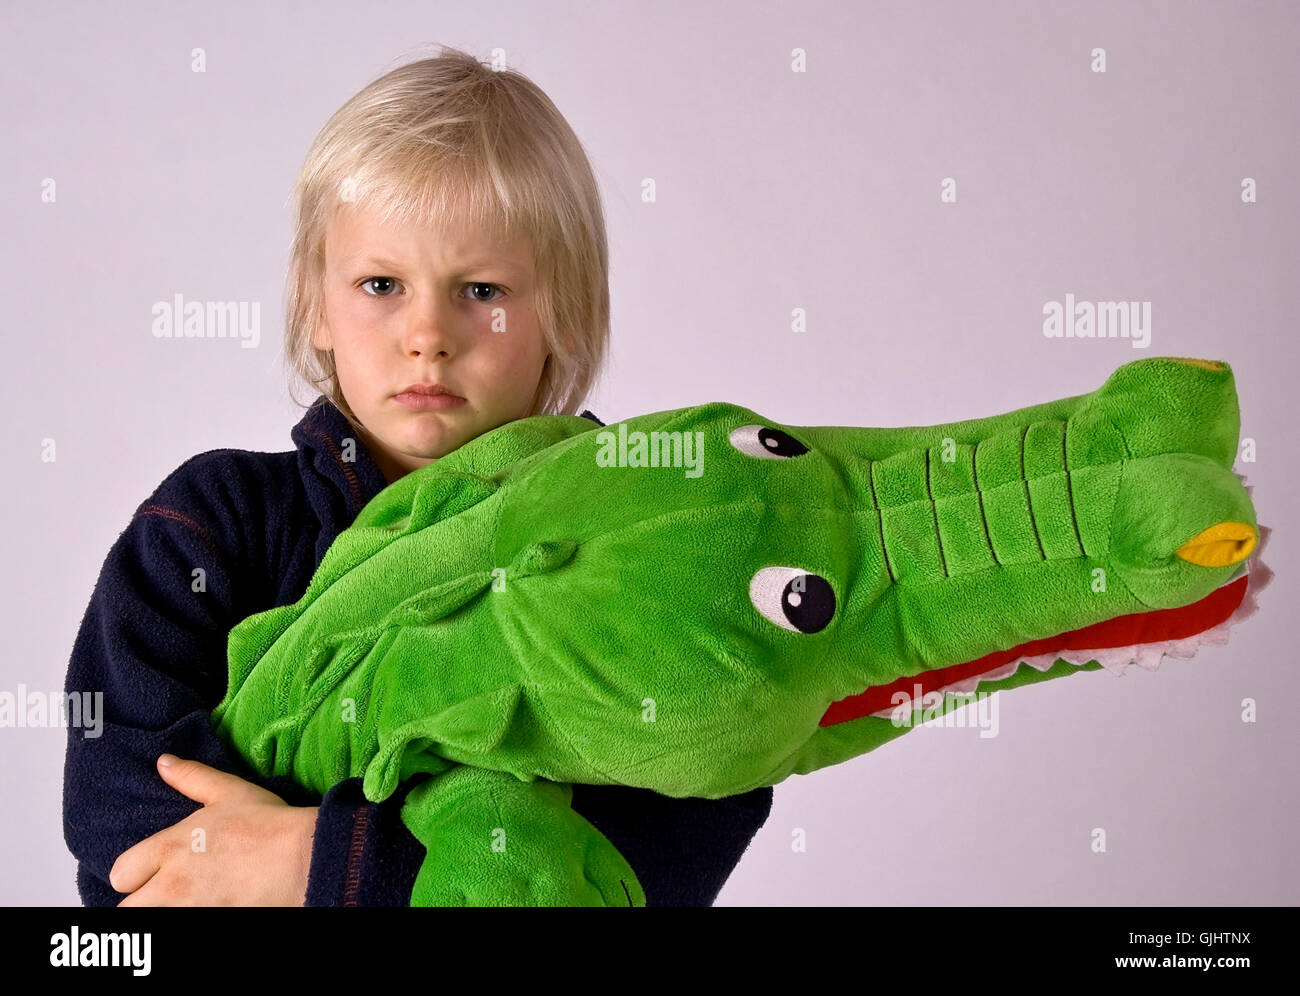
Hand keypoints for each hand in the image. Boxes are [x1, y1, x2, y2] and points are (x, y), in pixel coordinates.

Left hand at [109, 754, 318, 905]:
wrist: (303, 858)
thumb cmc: (267, 823)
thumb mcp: (229, 791)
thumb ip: (191, 777)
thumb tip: (163, 762)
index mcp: (169, 848)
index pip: (121, 873)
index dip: (132, 872)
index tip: (148, 870)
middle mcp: (172, 885)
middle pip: (127, 909)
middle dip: (141, 901)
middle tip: (162, 892)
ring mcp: (191, 909)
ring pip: (152, 921)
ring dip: (164, 910)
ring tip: (183, 900)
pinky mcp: (211, 923)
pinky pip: (185, 929)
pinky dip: (189, 919)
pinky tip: (206, 907)